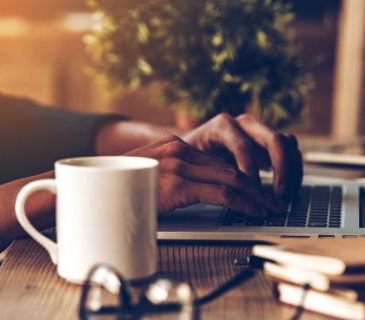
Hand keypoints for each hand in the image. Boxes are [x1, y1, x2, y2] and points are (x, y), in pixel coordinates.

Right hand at [124, 135, 286, 216]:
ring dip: (257, 196)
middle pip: (230, 168)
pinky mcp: (178, 183)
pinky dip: (243, 203)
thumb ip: (175, 179)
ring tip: (271, 208)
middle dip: (257, 187)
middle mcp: (179, 149)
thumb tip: (198, 194)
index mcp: (174, 146)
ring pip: (231, 179)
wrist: (91, 191)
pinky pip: (221, 193)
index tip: (257, 191)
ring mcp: (179, 164)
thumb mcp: (151, 178)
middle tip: (273, 201)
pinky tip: (254, 211)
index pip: (218, 163)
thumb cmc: (119, 190)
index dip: (243, 178)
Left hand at [182, 113, 302, 197]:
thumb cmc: (187, 156)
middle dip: (281, 168)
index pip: (244, 146)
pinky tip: (287, 190)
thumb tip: (213, 190)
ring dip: (291, 170)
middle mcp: (244, 124)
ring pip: (287, 143)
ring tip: (284, 195)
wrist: (188, 147)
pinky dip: (293, 170)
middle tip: (279, 193)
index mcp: (222, 125)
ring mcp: (259, 131)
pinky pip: (290, 151)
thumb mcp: (188, 161)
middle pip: (274, 139)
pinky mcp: (268, 142)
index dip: (251, 172)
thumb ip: (201, 169)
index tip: (252, 193)